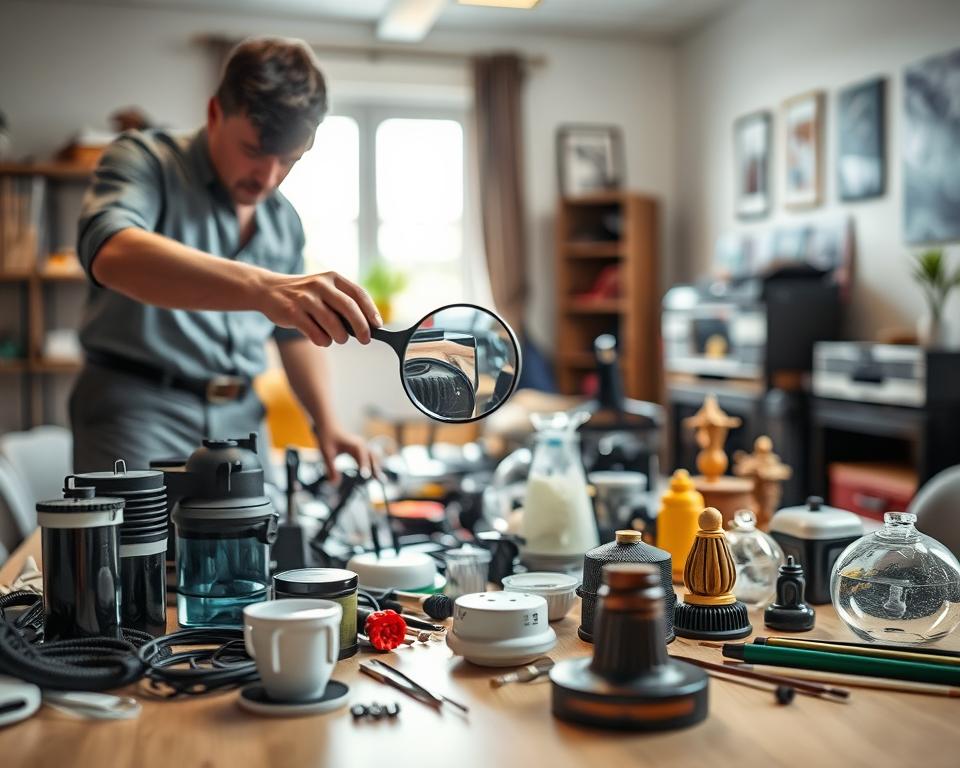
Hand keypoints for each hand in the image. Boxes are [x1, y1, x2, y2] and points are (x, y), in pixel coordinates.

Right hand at [261, 270, 381, 346]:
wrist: (269, 290)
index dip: (371, 311)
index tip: (378, 326)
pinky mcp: (292, 312)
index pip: (358, 294)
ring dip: (340, 337)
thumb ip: (343, 303)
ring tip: (339, 339)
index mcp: (332, 278)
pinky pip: (315, 333)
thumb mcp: (325, 289)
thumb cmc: (305, 295)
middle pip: (349, 308)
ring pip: (332, 323)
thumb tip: (367, 326)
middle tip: (365, 339)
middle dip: (361, 327)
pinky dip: (323, 341)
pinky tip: (322, 339)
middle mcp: (320, 285)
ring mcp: (305, 298)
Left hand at [314, 425, 375, 484]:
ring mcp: (363, 448)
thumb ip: (331, 468)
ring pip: (374, 458)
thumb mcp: (326, 453)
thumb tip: (335, 483)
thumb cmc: (328, 437)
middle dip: (375, 469)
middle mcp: (362, 446)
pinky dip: (373, 466)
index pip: (363, 456)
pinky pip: (370, 459)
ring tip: (379, 480)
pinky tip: (373, 476)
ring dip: (376, 468)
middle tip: (378, 481)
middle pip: (373, 458)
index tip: (366, 476)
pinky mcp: (361, 451)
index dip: (365, 466)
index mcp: (355, 445)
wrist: (329, 426)